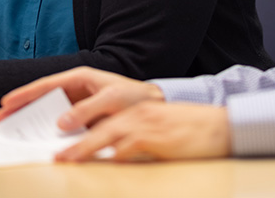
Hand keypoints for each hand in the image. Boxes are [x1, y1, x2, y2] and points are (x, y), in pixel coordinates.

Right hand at [0, 66, 163, 129]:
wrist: (154, 106)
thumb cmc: (135, 97)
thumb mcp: (111, 99)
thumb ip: (86, 110)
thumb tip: (61, 123)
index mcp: (80, 78)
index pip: (46, 85)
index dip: (25, 94)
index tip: (7, 102)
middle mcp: (77, 90)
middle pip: (43, 98)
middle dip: (22, 108)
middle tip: (2, 118)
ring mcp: (79, 105)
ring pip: (50, 112)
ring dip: (33, 121)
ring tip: (15, 130)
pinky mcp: (85, 120)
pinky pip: (63, 126)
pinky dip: (50, 132)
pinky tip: (41, 140)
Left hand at [56, 102, 230, 161]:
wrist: (218, 127)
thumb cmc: (188, 134)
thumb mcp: (157, 133)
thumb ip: (134, 139)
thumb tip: (111, 156)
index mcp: (136, 112)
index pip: (102, 120)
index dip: (79, 130)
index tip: (61, 143)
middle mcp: (137, 114)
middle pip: (98, 127)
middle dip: (75, 141)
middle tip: (57, 156)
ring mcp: (146, 123)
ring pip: (107, 135)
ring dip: (85, 148)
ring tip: (67, 159)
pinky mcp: (155, 135)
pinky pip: (129, 146)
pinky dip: (115, 154)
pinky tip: (105, 161)